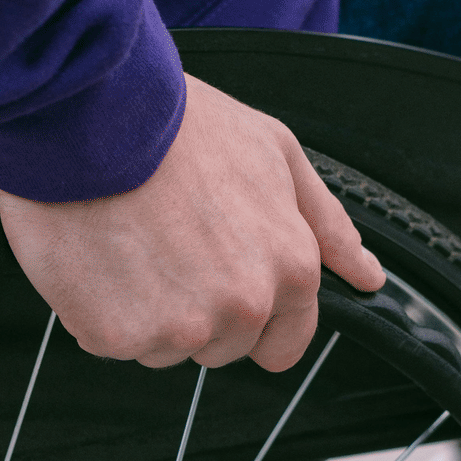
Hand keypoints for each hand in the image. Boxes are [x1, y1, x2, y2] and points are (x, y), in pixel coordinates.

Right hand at [0, 74, 384, 371]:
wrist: (92, 112)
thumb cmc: (180, 124)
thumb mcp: (275, 153)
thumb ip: (325, 222)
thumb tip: (368, 275)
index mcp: (290, 269)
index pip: (283, 344)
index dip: (252, 319)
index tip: (219, 285)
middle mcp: (243, 307)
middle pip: (220, 348)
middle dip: (194, 310)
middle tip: (164, 243)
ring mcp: (180, 328)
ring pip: (162, 349)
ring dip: (143, 311)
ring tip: (128, 242)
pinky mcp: (119, 334)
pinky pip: (109, 342)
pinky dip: (97, 310)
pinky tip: (97, 257)